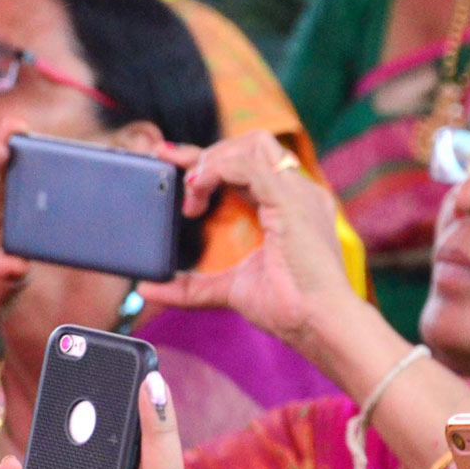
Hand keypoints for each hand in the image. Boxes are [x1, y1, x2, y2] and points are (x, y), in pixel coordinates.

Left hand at [141, 131, 354, 350]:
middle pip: (253, 145)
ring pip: (254, 144)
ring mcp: (299, 192)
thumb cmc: (290, 310)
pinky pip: (249, 164)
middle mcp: (299, 192)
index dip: (212, 160)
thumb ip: (191, 287)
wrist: (321, 324)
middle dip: (208, 151)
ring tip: (192, 191)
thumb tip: (148, 289)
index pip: (251, 166)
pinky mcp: (291, 199)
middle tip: (169, 162)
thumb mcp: (230, 291)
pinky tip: (199, 189)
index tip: (174, 161)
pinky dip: (218, 169)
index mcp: (292, 207)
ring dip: (214, 159)